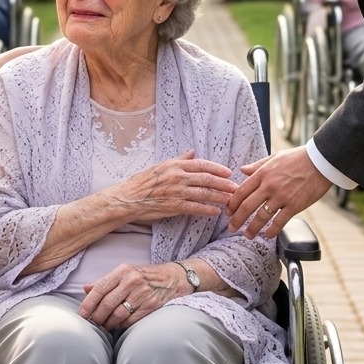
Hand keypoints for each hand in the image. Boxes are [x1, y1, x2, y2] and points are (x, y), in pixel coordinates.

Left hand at [79, 261, 183, 328]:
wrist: (171, 278)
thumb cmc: (143, 276)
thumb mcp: (124, 273)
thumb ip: (105, 281)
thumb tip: (85, 289)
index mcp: (123, 271)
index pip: (100, 288)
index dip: (89, 303)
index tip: (82, 314)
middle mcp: (132, 281)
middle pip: (107, 304)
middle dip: (97, 317)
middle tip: (93, 323)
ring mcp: (142, 294)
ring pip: (118, 314)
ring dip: (108, 323)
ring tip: (104, 326)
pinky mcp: (150, 306)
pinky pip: (130, 321)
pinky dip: (122, 326)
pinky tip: (119, 325)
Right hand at [109, 149, 235, 222]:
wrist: (128, 198)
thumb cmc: (142, 182)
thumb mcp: (161, 166)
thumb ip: (179, 160)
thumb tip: (192, 152)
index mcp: (175, 165)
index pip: (202, 164)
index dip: (217, 168)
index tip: (229, 172)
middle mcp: (177, 177)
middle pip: (207, 179)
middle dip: (224, 183)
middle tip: (236, 187)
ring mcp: (176, 192)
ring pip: (204, 193)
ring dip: (219, 197)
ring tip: (230, 200)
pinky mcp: (174, 206)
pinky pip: (195, 207)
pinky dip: (207, 209)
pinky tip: (216, 211)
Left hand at [225, 147, 330, 237]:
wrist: (321, 161)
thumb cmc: (299, 158)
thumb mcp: (275, 157)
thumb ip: (257, 165)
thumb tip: (242, 170)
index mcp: (263, 173)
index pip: (241, 191)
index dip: (232, 203)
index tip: (227, 212)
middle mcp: (269, 186)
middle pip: (247, 206)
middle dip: (237, 219)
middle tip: (231, 228)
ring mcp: (282, 196)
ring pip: (261, 216)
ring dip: (252, 228)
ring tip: (247, 235)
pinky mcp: (295, 205)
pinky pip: (280, 221)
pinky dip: (272, 230)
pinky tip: (267, 235)